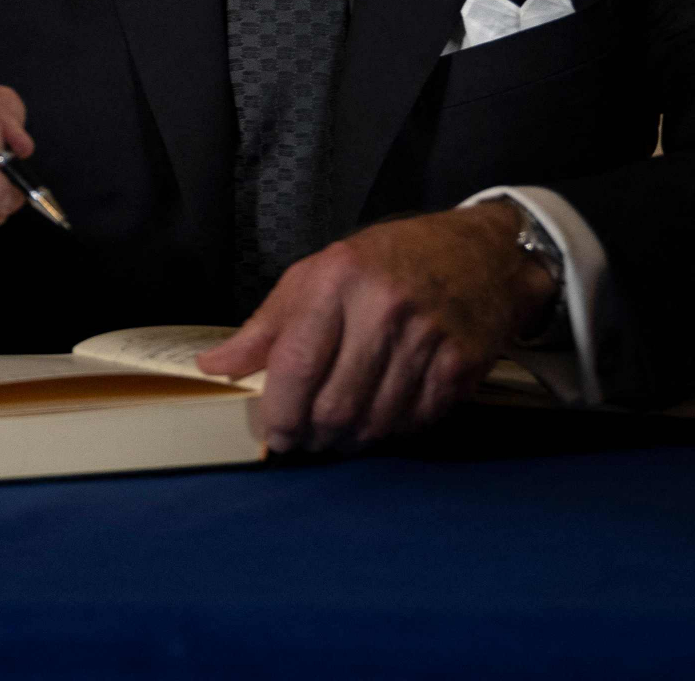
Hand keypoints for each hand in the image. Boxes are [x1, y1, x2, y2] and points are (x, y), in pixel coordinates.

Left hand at [195, 200, 559, 452]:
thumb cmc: (386, 262)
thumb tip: (214, 366)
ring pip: (375, 422)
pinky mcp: (463, 366)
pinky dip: (392, 431)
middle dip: (312, 435)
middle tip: (303, 439)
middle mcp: (384, 309)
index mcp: (338, 280)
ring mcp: (429, 340)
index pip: (297, 362)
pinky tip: (380, 417)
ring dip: (349, 440)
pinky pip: (415, 422)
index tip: (271, 434)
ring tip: (337, 433)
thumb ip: (266, 325)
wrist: (481, 254)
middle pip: (335, 404)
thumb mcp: (317, 274)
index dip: (278, 410)